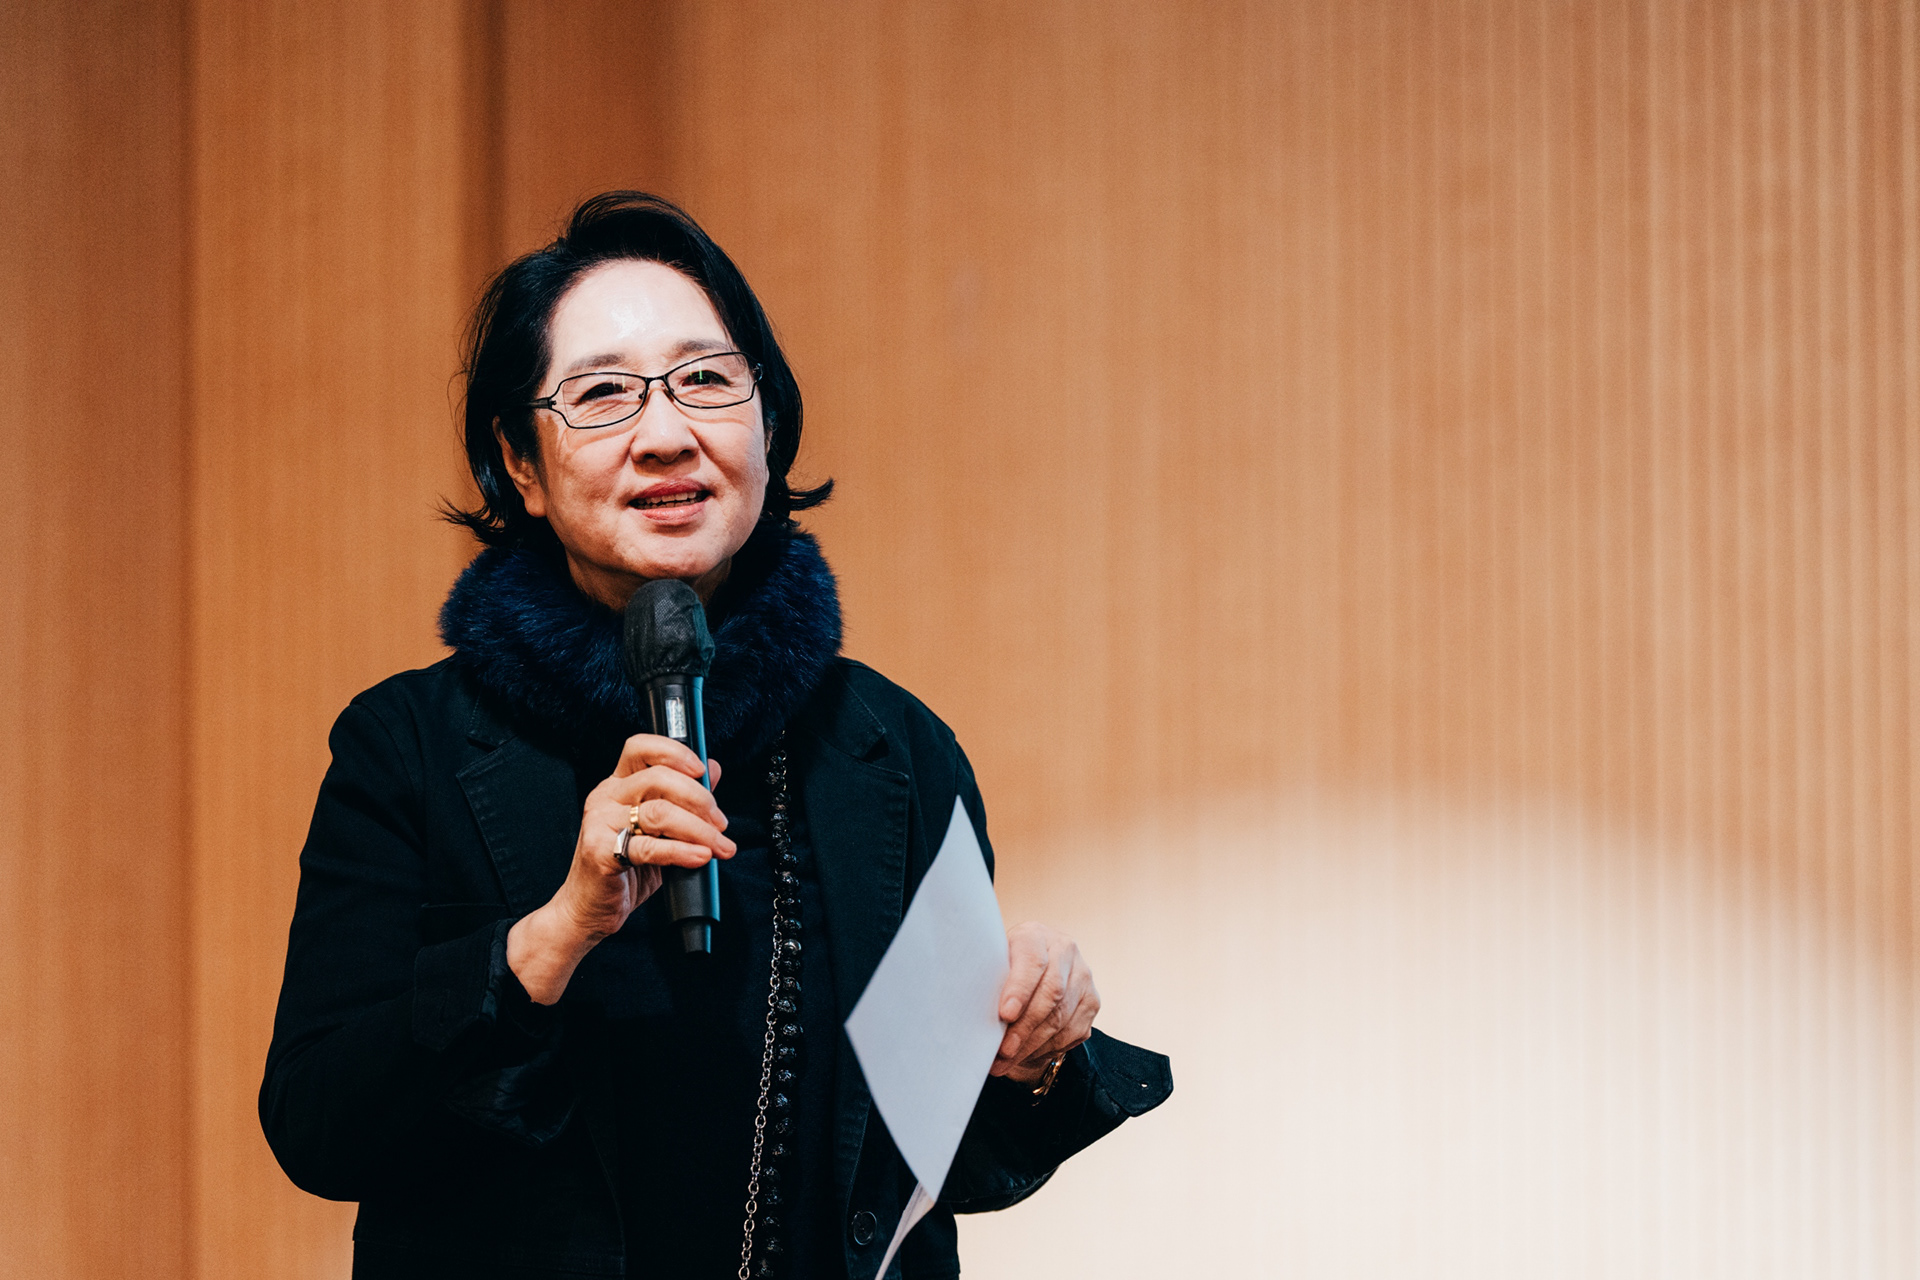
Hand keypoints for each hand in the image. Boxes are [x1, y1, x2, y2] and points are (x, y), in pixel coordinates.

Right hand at [508, 734, 732, 1002]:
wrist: (590, 910)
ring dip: (698, 829)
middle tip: (720, 823)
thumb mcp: (660, 831)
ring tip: (718, 846)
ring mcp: (599, 822)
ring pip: (658, 812)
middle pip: (657, 778)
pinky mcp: (600, 851)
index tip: (702, 770)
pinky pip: (648, 847)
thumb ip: (683, 800)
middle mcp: (605, 797)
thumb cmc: (625, 869)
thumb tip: (713, 769)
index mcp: (618, 785)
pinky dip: (681, 851)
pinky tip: (700, 857)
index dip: (674, 751)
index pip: (641, 748)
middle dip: (699, 799)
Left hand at [991, 922, 1099, 1082]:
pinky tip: (1026, 1056)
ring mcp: (1083, 977)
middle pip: (1051, 994)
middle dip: (1025, 1027)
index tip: (1005, 1014)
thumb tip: (972, 1017)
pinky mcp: (1091, 1001)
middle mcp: (1065, 951)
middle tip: (1004, 1050)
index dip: (1019, 990)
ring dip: (1032, 1045)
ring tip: (1007, 1061)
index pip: (1033, 962)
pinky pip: (1072, 1032)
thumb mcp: (993, 966)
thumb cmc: (1004, 970)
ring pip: (1062, 1017)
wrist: (1033, 969)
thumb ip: (989, 982)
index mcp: (1035, 935)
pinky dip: (1047, 1049)